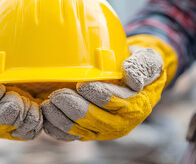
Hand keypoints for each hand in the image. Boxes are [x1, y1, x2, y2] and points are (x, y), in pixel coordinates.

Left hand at [42, 47, 165, 140]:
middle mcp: (119, 123)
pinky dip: (57, 128)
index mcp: (135, 106)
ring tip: (48, 105)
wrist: (133, 83)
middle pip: (93, 118)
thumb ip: (142, 65)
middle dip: (73, 107)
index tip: (82, 84)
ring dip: (61, 119)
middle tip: (57, 95)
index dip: (97, 94)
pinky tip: (47, 117)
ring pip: (79, 129)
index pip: (114, 102)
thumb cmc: (138, 68)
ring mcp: (102, 130)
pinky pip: (71, 136)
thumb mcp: (148, 61)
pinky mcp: (89, 132)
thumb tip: (131, 76)